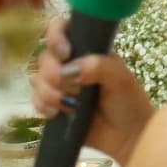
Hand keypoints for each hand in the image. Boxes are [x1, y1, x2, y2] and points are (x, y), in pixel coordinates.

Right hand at [31, 16, 155, 166]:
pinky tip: (57, 113)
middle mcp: (72, 65)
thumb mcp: (121, 79)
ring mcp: (61, 86)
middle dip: (51, 71)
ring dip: (48, 91)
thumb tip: (69, 70)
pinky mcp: (54, 106)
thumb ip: (99, 67)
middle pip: (45, 56)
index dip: (56, 36)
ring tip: (68, 105)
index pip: (63, 30)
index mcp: (89, 50)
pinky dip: (42, 105)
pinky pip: (35, 100)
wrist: (127, 137)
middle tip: (66, 84)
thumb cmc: (130, 103)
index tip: (64, 53)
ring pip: (37, 78)